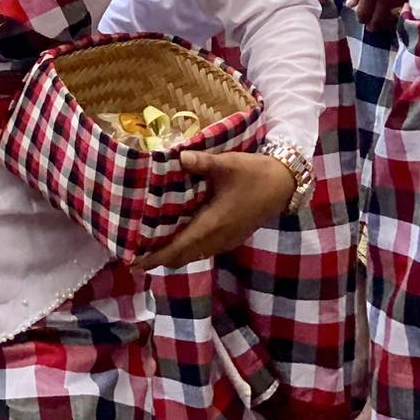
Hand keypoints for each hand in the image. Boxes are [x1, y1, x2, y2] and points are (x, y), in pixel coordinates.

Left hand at [136, 150, 297, 268]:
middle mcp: (219, 238)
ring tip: (153, 248)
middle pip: (185, 256)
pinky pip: (205, 249)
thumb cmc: (254, 174)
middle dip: (161, 258)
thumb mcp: (228, 164)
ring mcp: (227, 240)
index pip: (180, 247)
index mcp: (213, 224)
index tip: (135, 262)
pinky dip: (189, 249)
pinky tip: (180, 237)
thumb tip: (178, 156)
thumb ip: (202, 162)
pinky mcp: (233, 236)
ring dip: (175, 254)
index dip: (157, 257)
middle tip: (136, 254)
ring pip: (196, 254)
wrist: (284, 184)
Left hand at [348, 0, 407, 34]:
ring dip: (385, 22)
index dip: (362, 19)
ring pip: (390, 20)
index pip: (364, 15)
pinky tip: (394, 12)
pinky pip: (401, 13)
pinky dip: (396, 15)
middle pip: (378, 22)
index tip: (362, 17)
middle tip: (371, 23)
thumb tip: (350, 5)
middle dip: (373, 25)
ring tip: (383, 18)